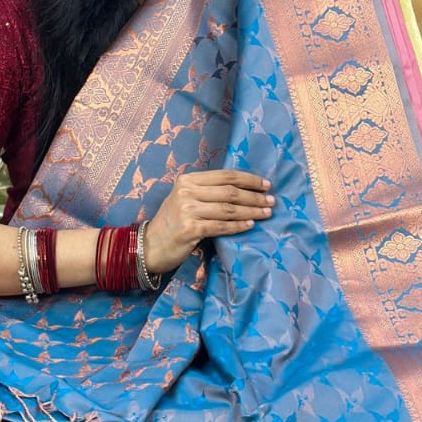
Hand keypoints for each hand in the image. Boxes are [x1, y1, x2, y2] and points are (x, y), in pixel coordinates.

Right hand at [144, 169, 273, 274]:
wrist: (150, 246)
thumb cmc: (172, 223)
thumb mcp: (185, 199)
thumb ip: (207, 191)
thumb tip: (242, 189)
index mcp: (188, 180)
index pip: (225, 175)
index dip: (249, 179)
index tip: (266, 185)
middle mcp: (186, 191)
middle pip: (229, 191)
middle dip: (254, 196)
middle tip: (272, 201)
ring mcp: (187, 210)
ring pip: (228, 208)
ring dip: (251, 211)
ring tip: (266, 213)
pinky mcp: (189, 229)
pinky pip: (221, 226)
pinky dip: (238, 226)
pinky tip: (250, 225)